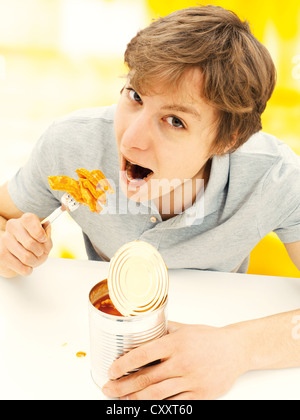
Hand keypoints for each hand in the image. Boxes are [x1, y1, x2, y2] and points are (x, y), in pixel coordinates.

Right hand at [0, 213, 52, 277]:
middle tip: (40, 253)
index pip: (30, 220)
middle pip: (30, 243)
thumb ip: (47, 234)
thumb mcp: (44, 238)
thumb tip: (46, 228)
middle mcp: (13, 227)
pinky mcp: (2, 255)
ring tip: (34, 260)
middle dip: (40, 252)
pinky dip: (28, 269)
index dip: (39, 232)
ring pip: (26, 257)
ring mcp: (5, 240)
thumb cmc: (33, 243)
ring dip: (35, 262)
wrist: (16, 254)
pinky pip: (22, 267)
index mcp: (25, 220)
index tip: (43, 239)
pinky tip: (27, 265)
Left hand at [102, 321, 248, 399]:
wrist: (236, 349)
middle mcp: (182, 361)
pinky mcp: (201, 394)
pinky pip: (175, 405)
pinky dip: (158, 407)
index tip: (111, 370)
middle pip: (146, 379)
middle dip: (123, 386)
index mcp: (176, 343)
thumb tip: (142, 329)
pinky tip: (147, 407)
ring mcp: (191, 380)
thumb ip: (163, 330)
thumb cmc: (210, 338)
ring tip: (121, 400)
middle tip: (108, 388)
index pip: (143, 354)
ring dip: (135, 399)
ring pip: (157, 394)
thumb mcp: (184, 328)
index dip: (123, 364)